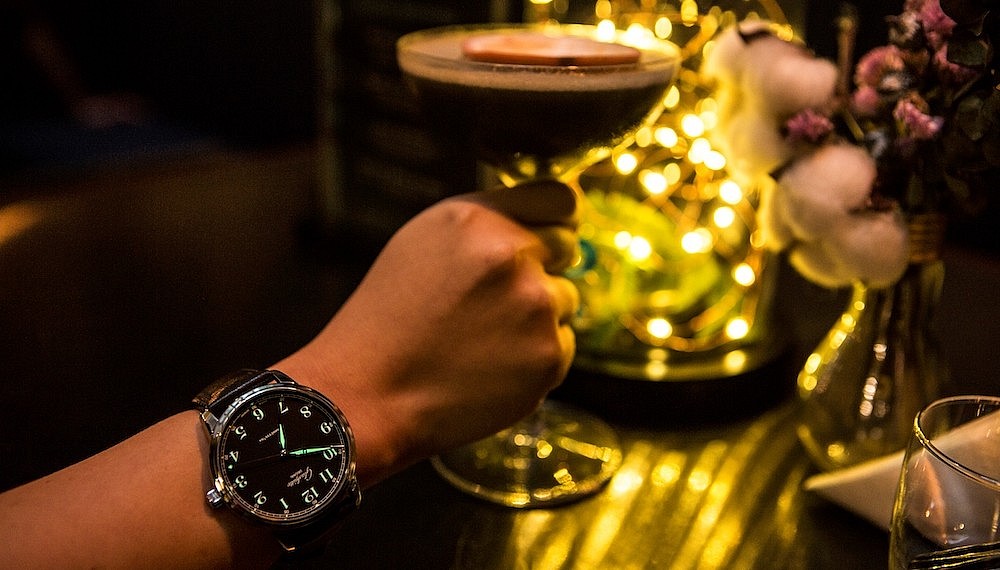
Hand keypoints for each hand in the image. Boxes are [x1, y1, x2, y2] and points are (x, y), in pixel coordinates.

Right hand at [276, 180, 579, 485]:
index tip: (545, 237)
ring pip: (565, 299)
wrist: (369, 395)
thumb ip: (485, 222)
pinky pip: (563, 344)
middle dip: (544, 266)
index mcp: (477, 219)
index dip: (554, 220)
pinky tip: (491, 366)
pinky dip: (537, 357)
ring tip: (482, 337)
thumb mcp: (422, 241)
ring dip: (539, 316)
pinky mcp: (549, 356)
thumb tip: (542, 219)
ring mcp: (535, 307)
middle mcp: (512, 255)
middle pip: (567, 247)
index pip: (560, 199)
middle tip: (496, 299)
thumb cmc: (389, 319)